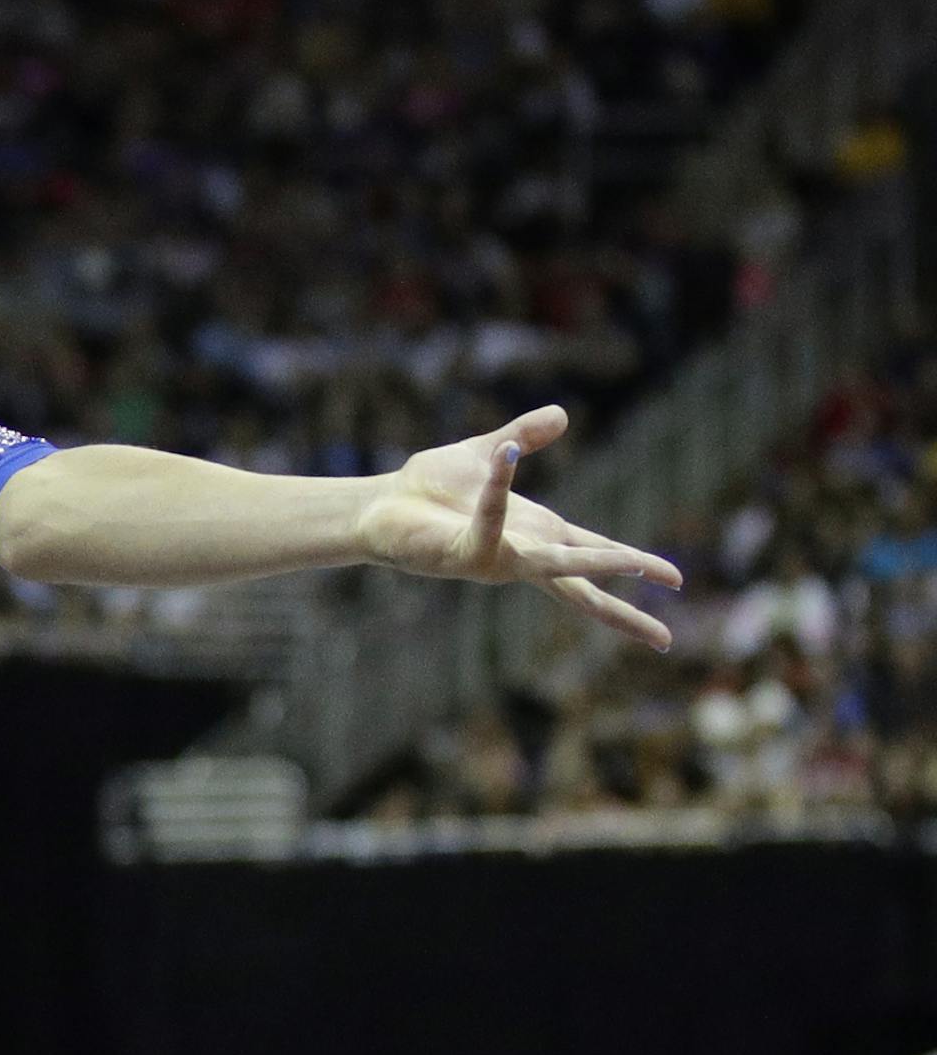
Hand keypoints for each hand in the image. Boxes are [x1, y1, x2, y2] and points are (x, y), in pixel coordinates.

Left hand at [354, 404, 682, 650]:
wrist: (379, 503)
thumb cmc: (429, 489)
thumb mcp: (486, 453)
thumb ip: (524, 436)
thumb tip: (562, 415)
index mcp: (535, 534)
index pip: (594, 552)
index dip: (634, 564)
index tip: (676, 580)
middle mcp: (521, 554)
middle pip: (583, 585)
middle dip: (624, 607)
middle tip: (665, 639)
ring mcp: (495, 558)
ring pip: (554, 567)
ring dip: (595, 563)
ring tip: (637, 564)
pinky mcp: (465, 552)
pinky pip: (490, 520)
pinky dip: (497, 491)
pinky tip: (504, 460)